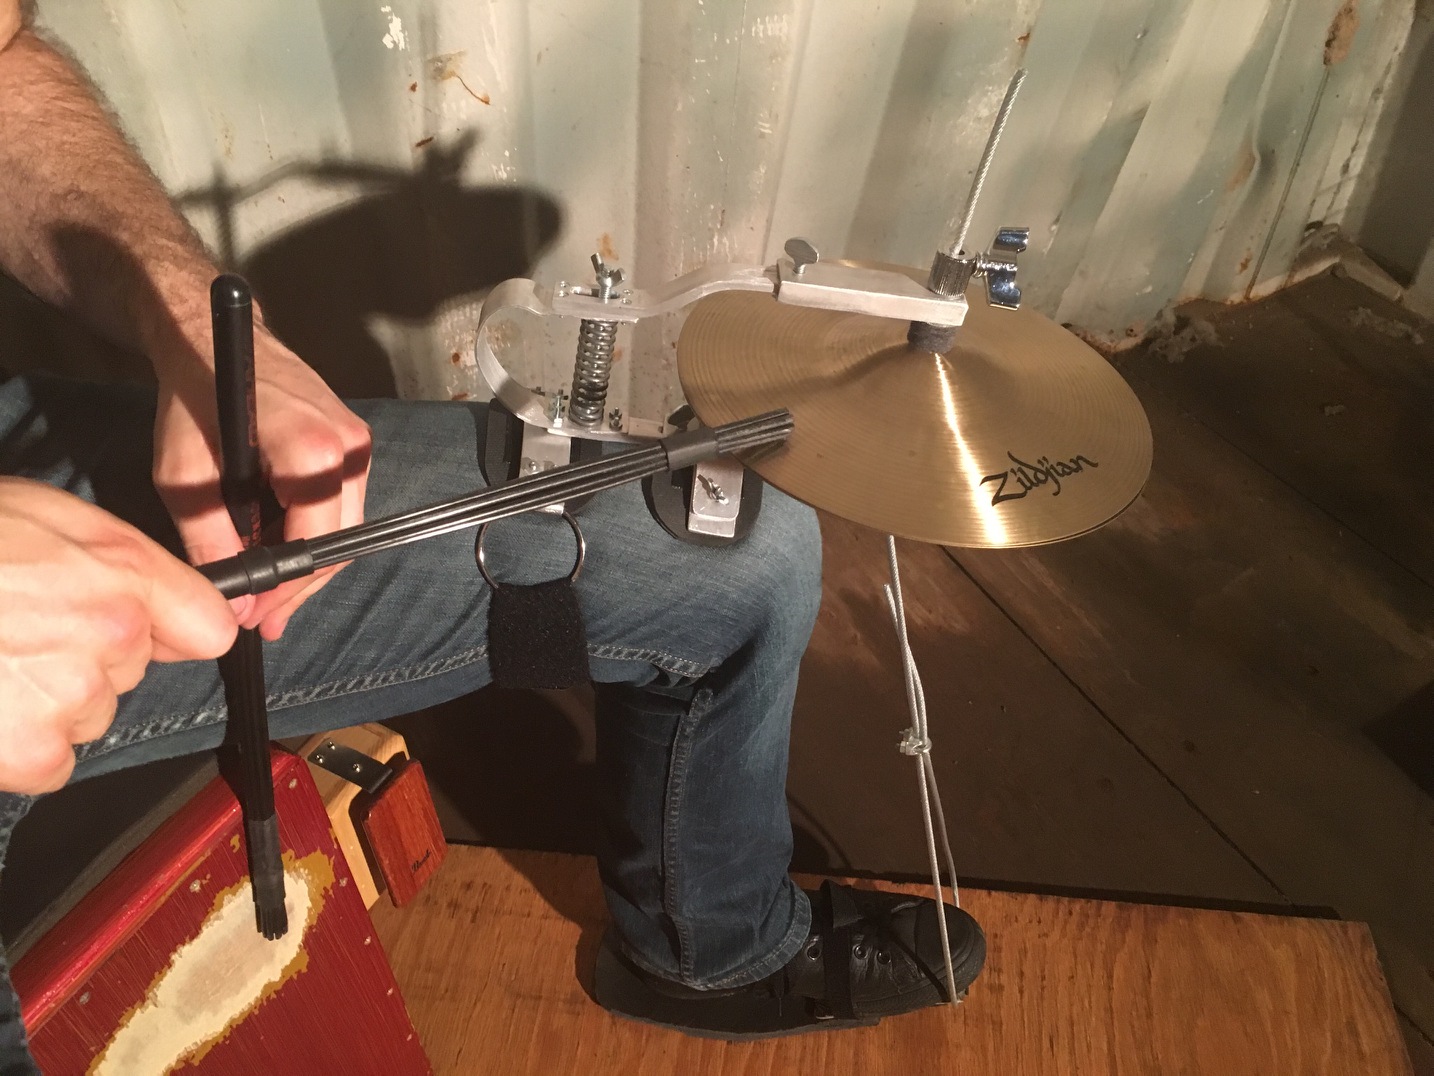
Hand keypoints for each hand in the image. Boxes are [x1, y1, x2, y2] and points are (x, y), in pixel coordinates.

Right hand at [0, 479, 237, 793]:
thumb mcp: (43, 515)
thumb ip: (121, 561)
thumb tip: (172, 604)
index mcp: (121, 578)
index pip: (205, 625)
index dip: (176, 627)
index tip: (160, 630)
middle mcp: (110, 640)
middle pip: (133, 668)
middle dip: (88, 654)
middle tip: (16, 629)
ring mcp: (70, 701)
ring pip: (91, 712)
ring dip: (49, 699)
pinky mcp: (29, 754)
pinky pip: (53, 762)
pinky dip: (19, 744)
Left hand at [152, 326, 371, 639]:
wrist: (210, 337)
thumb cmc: (194, 398)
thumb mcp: (184, 478)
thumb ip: (211, 542)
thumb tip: (236, 601)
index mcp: (313, 453)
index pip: (316, 545)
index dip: (285, 588)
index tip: (257, 614)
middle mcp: (350, 449)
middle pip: (340, 542)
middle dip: (300, 584)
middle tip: (264, 616)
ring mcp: (359, 444)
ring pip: (346, 527)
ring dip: (307, 561)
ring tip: (267, 590)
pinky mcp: (355, 442)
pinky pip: (342, 504)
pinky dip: (312, 531)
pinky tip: (279, 547)